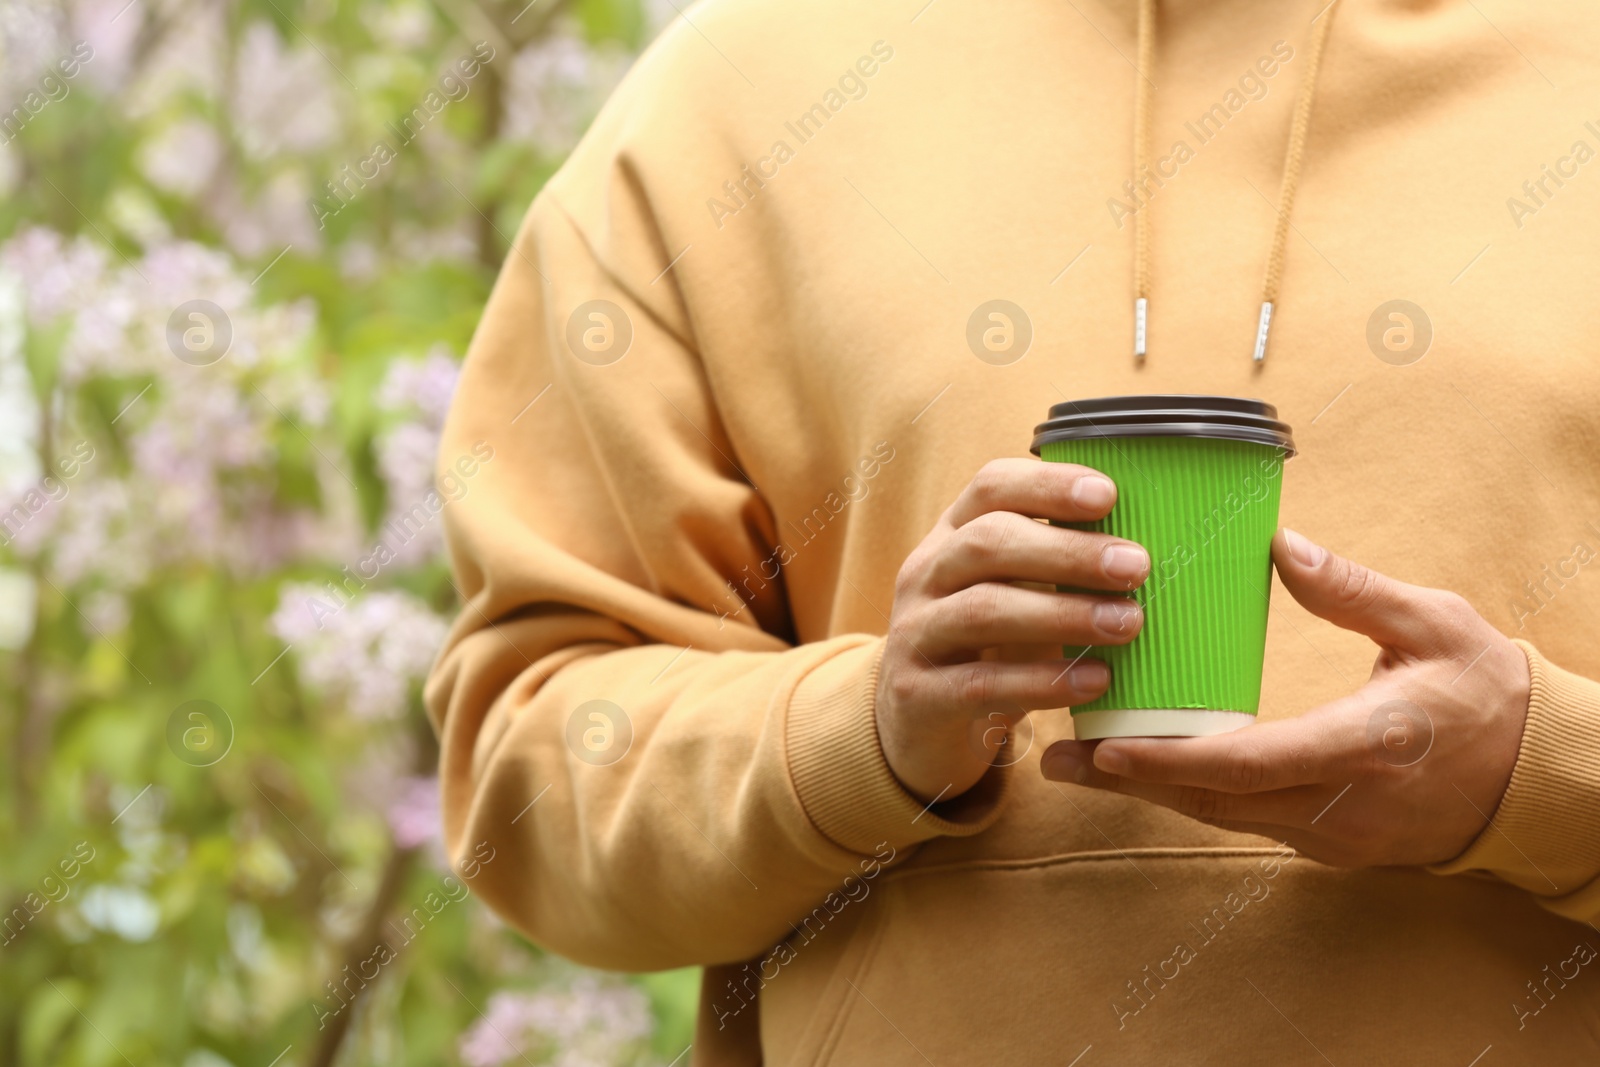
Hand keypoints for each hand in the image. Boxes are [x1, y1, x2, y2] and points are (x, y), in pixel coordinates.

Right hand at [876, 459, 1150, 802]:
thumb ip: (1059, 562)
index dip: (1047, 484)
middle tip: (1136, 566)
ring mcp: (915, 634)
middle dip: (1068, 551)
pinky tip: (1096, 681)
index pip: (990, 487)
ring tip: (1128, 624)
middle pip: (988, 543)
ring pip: (984, 610)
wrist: (916, 724)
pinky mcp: (918, 695)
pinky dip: (1043, 681)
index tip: (1110, 494)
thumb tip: (1155, 541)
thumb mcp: (1012, 591)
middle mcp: (926, 575)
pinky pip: (981, 683)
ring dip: (1063, 614)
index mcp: (952, 536)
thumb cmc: (987, 645)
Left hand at [1040, 529, 1531, 866]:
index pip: (1248, 764)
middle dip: (1131, 782)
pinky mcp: (1331, 841)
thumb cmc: (1490, 694)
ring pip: (1223, 817)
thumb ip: (1354, 589)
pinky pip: (1246, 820)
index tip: (1103, 745)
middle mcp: (1341, 803)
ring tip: (1081, 765)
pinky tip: (1150, 769)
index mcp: (1365, 744)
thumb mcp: (1436, 623)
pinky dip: (1195, 796)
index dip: (1168, 759)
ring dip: (1153, 791)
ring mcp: (1334, 833)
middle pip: (1214, 802)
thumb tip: (1279, 545)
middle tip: (1056, 760)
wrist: (1539, 779)